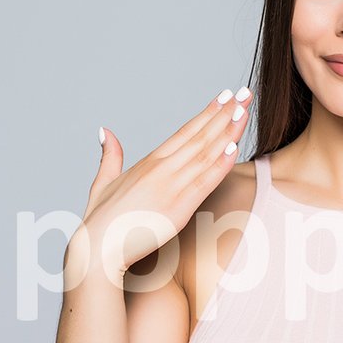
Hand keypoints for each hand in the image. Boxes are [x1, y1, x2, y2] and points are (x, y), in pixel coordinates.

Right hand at [70, 87, 252, 284]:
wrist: (98, 249)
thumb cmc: (101, 221)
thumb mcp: (103, 182)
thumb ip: (110, 156)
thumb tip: (105, 131)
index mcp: (148, 162)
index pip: (185, 131)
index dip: (207, 113)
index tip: (224, 97)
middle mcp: (161, 170)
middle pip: (200, 136)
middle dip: (225, 114)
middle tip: (244, 93)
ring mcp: (170, 187)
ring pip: (206, 154)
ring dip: (228, 131)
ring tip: (245, 110)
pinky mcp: (177, 209)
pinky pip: (204, 183)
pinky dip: (220, 164)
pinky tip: (234, 147)